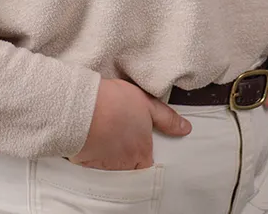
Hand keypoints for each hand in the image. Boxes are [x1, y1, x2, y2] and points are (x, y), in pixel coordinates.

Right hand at [65, 78, 191, 169]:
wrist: (82, 107)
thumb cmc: (115, 103)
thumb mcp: (147, 103)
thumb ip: (167, 118)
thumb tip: (185, 128)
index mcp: (141, 151)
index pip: (147, 162)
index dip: (143, 150)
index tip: (138, 139)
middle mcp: (125, 163)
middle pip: (129, 165)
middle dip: (126, 153)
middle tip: (120, 133)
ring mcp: (104, 165)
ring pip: (111, 164)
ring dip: (110, 152)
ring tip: (106, 131)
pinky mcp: (86, 163)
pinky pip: (93, 161)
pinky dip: (93, 152)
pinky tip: (92, 136)